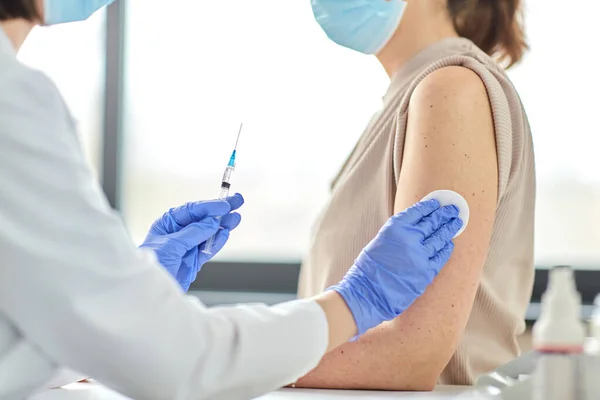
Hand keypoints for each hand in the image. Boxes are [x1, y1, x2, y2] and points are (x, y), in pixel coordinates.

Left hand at [139, 193, 243, 290]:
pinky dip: (218, 242)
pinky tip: (226, 233)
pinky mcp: (194, 261)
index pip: (192, 210)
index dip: (209, 206)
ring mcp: (187, 247)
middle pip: (203, 218)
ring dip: (223, 225)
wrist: (149, 293)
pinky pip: (209, 248)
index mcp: (168, 224)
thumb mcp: (171, 246)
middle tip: (237, 201)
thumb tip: (211, 222)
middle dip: (220, 210)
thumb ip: (193, 233)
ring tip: (236, 218)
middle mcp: (178, 233)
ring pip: (209, 233)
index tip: (224, 204)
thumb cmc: (151, 266)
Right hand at [329, 199, 461, 336]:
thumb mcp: (380, 241)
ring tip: (456, 223)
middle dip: (444, 215)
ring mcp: (420, 255)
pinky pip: (441, 256)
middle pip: (432, 222)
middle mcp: (409, 238)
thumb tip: (415, 226)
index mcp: (395, 228)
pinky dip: (446, 249)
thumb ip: (398, 233)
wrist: (368, 292)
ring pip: (440, 238)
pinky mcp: (427, 272)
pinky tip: (449, 244)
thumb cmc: (369, 268)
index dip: (429, 206)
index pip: (417, 211)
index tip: (436, 204)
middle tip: (453, 210)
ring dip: (449, 229)